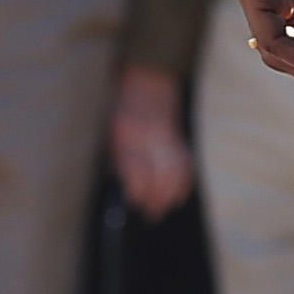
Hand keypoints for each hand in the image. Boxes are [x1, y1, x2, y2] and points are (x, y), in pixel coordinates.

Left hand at [107, 63, 194, 218]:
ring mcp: (167, 136)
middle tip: (151, 213)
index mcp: (126, 134)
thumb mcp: (107, 130)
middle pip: (160, 176)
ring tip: (164, 207)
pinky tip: (177, 193)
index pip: (136, 170)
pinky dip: (184, 181)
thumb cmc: (119, 108)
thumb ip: (115, 159)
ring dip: (172, 194)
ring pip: (177, 172)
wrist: (146, 80)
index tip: (134, 202)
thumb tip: (123, 188)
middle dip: (157, 199)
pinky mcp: (179, 137)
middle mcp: (149, 136)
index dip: (137, 191)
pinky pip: (186, 165)